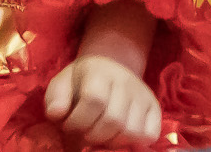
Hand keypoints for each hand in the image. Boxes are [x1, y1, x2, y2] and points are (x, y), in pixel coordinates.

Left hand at [43, 53, 161, 145]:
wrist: (110, 68)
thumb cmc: (82, 82)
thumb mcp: (63, 83)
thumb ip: (56, 98)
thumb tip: (56, 114)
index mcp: (100, 71)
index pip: (94, 99)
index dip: (78, 121)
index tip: (69, 125)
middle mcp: (125, 81)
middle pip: (114, 119)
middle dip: (94, 135)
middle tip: (85, 133)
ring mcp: (143, 95)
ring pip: (132, 131)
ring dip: (112, 141)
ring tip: (102, 135)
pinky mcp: (155, 108)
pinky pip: (150, 135)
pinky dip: (134, 143)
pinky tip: (119, 136)